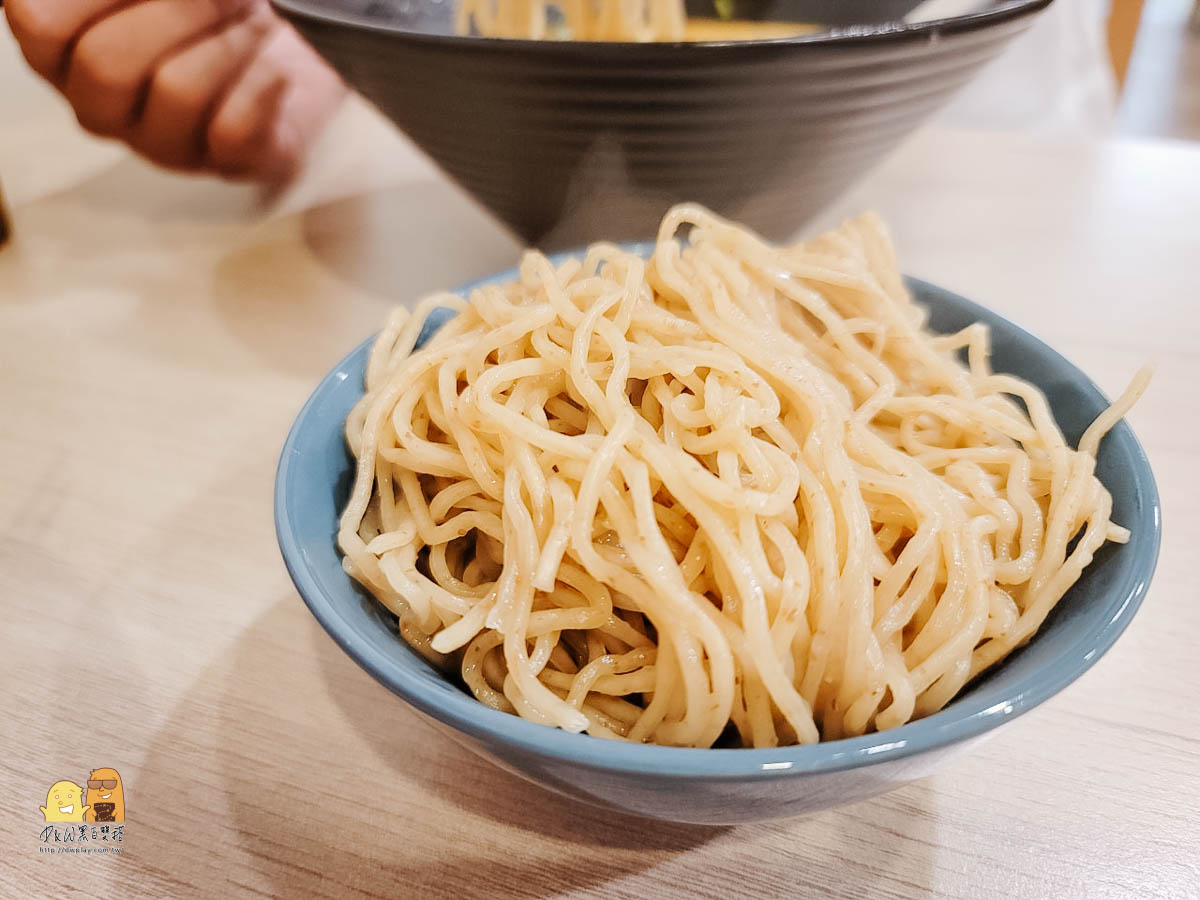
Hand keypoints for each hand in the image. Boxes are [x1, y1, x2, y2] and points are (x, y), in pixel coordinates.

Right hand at [5, 0, 345, 180]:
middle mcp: (106, 112)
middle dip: (174, 10)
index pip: (41, 26)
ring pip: (176, 93)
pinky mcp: (232, 165)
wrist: (291, 39)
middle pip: (105, 66)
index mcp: (64, 56)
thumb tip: (129, 1)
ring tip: (253, 26)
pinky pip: (234, 133)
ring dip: (225, 43)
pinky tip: (274, 72)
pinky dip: (262, 90)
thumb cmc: (206, 2)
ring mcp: (166, 147)